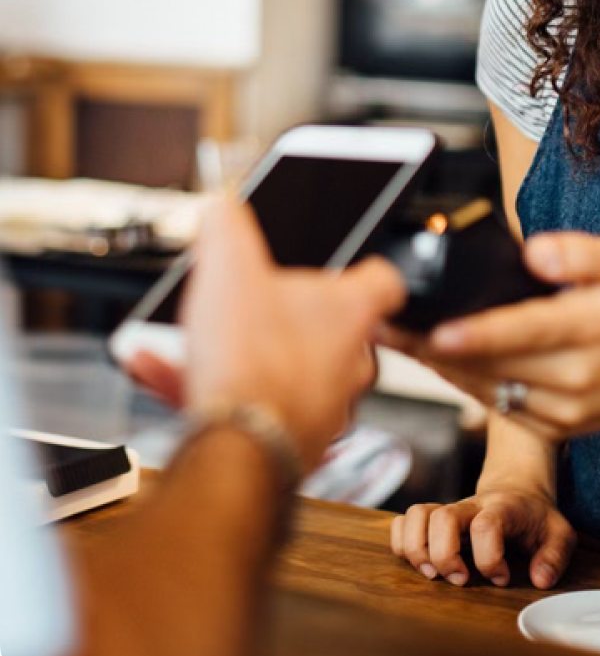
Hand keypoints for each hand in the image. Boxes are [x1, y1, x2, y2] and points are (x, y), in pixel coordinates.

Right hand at [181, 196, 404, 472]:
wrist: (237, 448)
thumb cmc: (252, 360)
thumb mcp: (230, 268)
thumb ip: (227, 229)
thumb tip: (221, 207)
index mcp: (351, 312)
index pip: (384, 281)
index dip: (364, 269)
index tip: (346, 266)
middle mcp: (350, 362)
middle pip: (330, 327)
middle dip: (284, 315)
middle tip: (247, 304)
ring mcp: (324, 406)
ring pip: (281, 368)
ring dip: (238, 353)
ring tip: (191, 341)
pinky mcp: (292, 443)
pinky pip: (251, 405)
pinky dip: (209, 388)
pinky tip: (159, 371)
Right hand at [392, 484, 575, 588]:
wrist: (517, 488)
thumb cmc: (535, 517)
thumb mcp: (560, 532)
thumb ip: (555, 554)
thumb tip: (540, 579)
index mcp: (503, 508)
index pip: (486, 525)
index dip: (490, 558)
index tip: (502, 577)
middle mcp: (471, 506)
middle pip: (443, 518)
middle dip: (445, 556)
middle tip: (461, 579)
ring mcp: (449, 510)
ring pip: (416, 514)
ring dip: (417, 549)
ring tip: (433, 573)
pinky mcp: (432, 518)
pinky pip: (403, 521)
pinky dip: (402, 543)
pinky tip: (421, 562)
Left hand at [403, 231, 599, 446]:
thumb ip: (582, 252)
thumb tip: (534, 253)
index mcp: (594, 329)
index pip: (528, 332)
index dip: (479, 334)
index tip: (436, 329)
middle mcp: (577, 377)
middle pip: (493, 365)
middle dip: (432, 346)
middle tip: (383, 321)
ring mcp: (564, 410)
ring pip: (487, 390)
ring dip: (437, 366)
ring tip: (392, 337)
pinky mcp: (554, 430)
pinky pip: (497, 406)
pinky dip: (463, 383)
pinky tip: (433, 359)